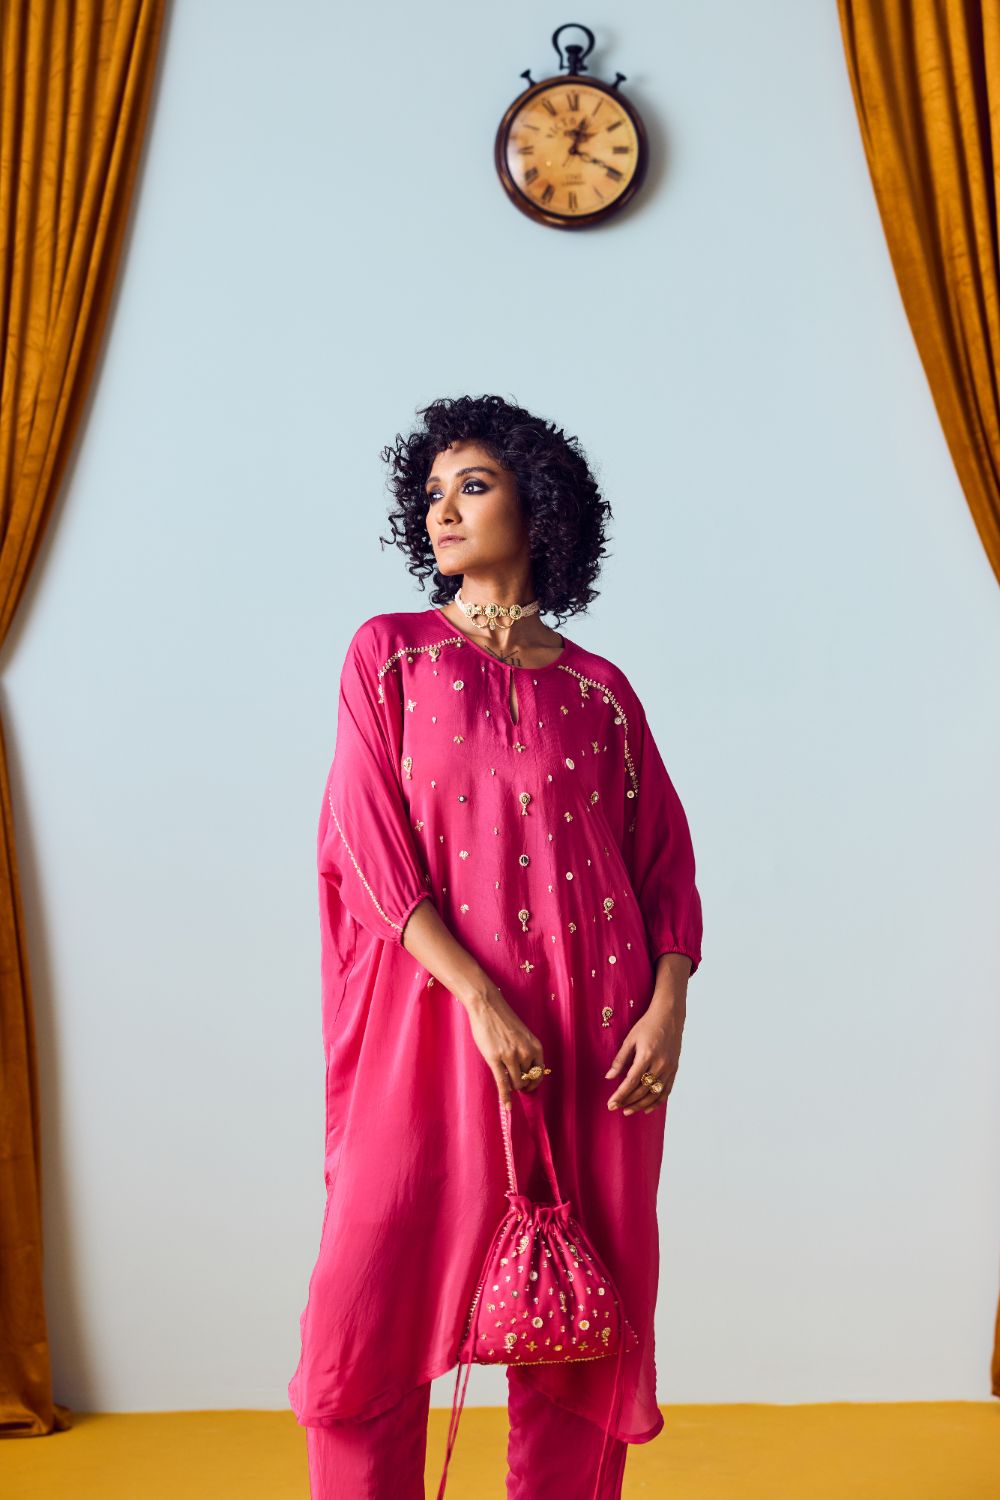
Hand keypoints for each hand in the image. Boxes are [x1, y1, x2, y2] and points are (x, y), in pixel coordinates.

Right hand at [463, 984, 547, 1110]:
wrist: (487, 1006)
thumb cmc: (503, 1020)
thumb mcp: (523, 1036)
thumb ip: (527, 1053)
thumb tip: (526, 1073)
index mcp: (535, 1046)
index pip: (540, 1074)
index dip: (534, 1083)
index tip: (528, 1086)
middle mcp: (526, 1052)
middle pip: (527, 1080)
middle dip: (521, 1085)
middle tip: (514, 1083)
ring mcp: (511, 1056)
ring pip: (516, 1083)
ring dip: (512, 1086)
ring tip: (506, 1080)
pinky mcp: (495, 1058)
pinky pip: (503, 1083)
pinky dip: (505, 1096)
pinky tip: (507, 1106)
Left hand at [604, 1003, 682, 1115]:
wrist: (669, 1016)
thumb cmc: (647, 1025)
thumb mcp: (630, 1039)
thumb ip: (620, 1059)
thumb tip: (609, 1077)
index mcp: (646, 1056)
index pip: (630, 1082)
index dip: (620, 1095)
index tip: (610, 1103)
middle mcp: (660, 1064)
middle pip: (642, 1090)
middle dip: (627, 1101)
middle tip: (615, 1107)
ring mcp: (669, 1068)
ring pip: (654, 1094)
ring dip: (640, 1105)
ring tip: (628, 1111)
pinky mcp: (674, 1069)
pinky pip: (666, 1091)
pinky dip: (656, 1102)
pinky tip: (647, 1109)